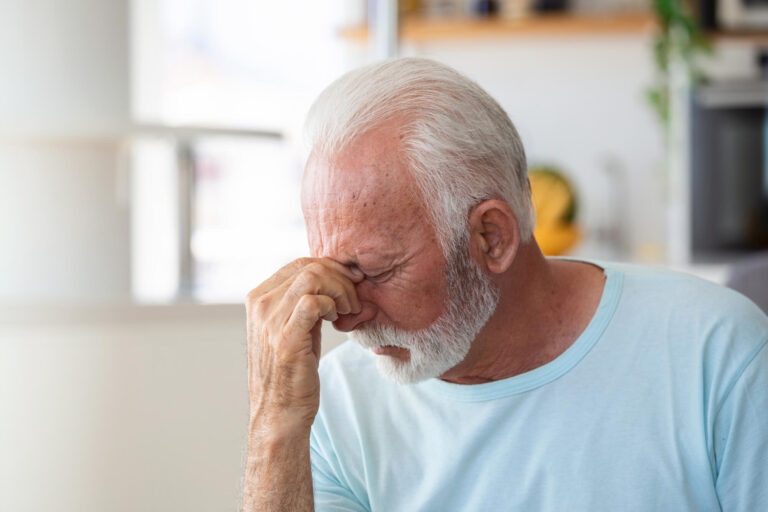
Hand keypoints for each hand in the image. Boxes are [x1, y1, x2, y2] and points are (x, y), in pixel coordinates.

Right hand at [245, 258, 362, 437]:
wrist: (279, 413)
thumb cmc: (291, 373)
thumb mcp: (294, 329)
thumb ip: (304, 303)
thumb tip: (335, 280)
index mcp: (259, 298)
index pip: (300, 263)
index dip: (331, 267)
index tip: (352, 282)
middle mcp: (260, 305)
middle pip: (308, 266)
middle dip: (340, 277)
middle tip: (355, 299)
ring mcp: (270, 320)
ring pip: (312, 277)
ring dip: (340, 290)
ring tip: (349, 310)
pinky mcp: (285, 338)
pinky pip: (313, 302)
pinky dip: (333, 305)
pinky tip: (337, 320)